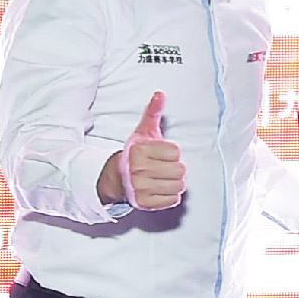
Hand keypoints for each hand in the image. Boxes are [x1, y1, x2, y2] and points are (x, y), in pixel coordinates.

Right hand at [116, 93, 186, 211]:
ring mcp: (141, 188)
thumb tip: (160, 94)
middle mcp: (138, 170)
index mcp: (139, 151)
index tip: (161, 154)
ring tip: (163, 177)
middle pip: (180, 170)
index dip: (172, 153)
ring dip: (175, 182)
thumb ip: (153, 112)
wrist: (118, 178)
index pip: (176, 152)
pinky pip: (173, 200)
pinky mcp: (145, 203)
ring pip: (179, 186)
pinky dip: (171, 195)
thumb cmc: (136, 154)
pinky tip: (161, 188)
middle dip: (175, 168)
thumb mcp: (143, 132)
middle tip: (163, 167)